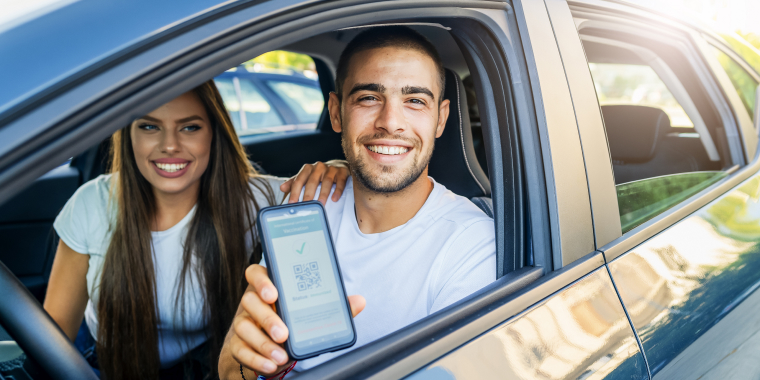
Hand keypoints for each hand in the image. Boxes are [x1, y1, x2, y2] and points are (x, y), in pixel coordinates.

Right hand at [229, 265, 364, 375]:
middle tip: (283, 333)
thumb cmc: (289, 323)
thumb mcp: (308, 313)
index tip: (274, 293)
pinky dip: (256, 359)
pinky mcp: (236, 344)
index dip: (262, 281)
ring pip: (244, 328)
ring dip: (263, 343)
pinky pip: (240, 350)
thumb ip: (331, 306)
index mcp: (268, 287)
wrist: (264, 348)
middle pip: (249, 302)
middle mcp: (251, 302)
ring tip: (281, 355)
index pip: (256, 274)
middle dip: (267, 318)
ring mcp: (242, 323)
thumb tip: (358, 301)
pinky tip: (272, 365)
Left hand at [280, 160, 349, 204]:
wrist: (337, 165)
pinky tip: (335, 199)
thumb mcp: (305, 177)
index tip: (292, 203)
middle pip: (312, 181)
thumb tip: (282, 188)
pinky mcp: (342, 172)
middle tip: (306, 205)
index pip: (299, 180)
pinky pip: (340, 181)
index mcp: (308, 168)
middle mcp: (318, 167)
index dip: (295, 192)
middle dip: (308, 194)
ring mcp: (331, 169)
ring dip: (323, 194)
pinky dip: (337, 190)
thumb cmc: (318, 174)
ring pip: (326, 181)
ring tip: (320, 204)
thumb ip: (294, 182)